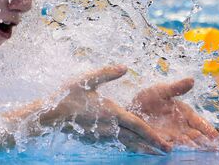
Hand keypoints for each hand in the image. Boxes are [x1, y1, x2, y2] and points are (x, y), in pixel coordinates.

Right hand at [44, 65, 171, 153]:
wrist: (50, 115)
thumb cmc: (68, 95)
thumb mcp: (87, 79)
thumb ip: (107, 73)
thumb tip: (125, 67)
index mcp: (111, 112)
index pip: (138, 125)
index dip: (153, 134)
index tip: (166, 143)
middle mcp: (109, 127)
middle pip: (136, 139)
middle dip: (152, 144)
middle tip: (168, 150)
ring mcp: (102, 135)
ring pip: (126, 144)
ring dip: (141, 148)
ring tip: (153, 151)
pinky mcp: (95, 139)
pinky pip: (115, 144)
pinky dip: (127, 146)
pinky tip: (129, 145)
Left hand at [130, 78, 218, 149]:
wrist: (130, 108)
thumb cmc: (148, 98)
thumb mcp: (162, 90)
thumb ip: (177, 88)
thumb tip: (191, 80)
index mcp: (185, 113)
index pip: (200, 122)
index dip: (208, 129)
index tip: (216, 137)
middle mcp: (181, 126)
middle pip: (196, 136)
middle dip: (205, 143)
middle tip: (214, 149)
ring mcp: (171, 134)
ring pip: (185, 143)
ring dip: (191, 148)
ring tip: (198, 152)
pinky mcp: (159, 140)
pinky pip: (168, 145)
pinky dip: (172, 148)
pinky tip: (173, 150)